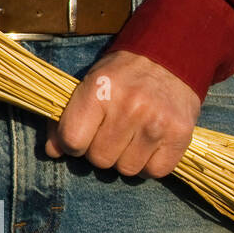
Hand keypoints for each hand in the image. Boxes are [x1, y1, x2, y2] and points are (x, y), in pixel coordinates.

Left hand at [44, 49, 200, 177]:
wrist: (168, 60)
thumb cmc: (120, 76)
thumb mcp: (87, 85)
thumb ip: (67, 118)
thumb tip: (53, 152)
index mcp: (99, 91)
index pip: (73, 140)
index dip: (72, 144)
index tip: (80, 138)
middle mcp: (129, 107)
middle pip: (100, 159)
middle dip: (99, 151)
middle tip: (109, 134)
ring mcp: (157, 123)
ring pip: (126, 169)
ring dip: (124, 159)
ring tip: (129, 138)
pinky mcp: (181, 135)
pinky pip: (155, 172)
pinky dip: (149, 165)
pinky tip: (148, 145)